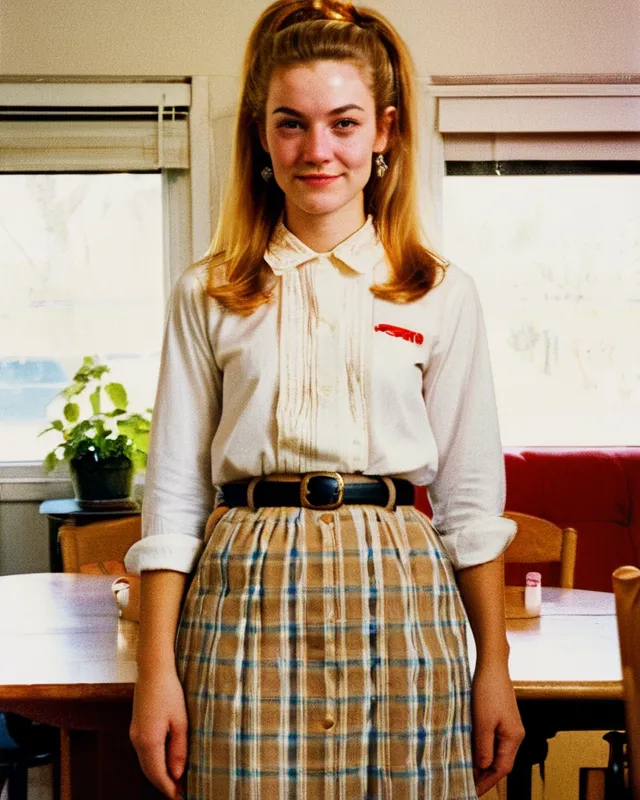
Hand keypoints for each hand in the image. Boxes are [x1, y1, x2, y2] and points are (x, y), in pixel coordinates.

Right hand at [130, 668, 188, 798]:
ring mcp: (134, 733)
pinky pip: (144, 752)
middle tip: (180, 792)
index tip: (181, 796)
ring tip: (176, 780)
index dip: (169, 788)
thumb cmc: (170, 692)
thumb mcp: (181, 721)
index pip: (157, 774)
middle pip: (149, 771)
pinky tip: (166, 761)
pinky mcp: (136, 727)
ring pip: (146, 763)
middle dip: (164, 784)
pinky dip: (154, 762)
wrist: (153, 670)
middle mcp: (137, 740)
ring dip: (159, 773)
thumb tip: (177, 774)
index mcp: (149, 741)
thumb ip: (179, 749)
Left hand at [471, 661, 524, 795]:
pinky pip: (494, 740)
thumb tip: (483, 768)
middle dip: (485, 775)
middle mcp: (514, 734)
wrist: (492, 664)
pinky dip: (484, 749)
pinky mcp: (501, 717)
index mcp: (513, 738)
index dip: (487, 782)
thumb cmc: (488, 690)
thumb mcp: (482, 721)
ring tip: (468, 771)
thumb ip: (483, 746)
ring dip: (484, 763)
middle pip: (501, 763)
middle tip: (467, 785)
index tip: (472, 791)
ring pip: (497, 752)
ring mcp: (509, 726)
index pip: (502, 769)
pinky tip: (472, 750)